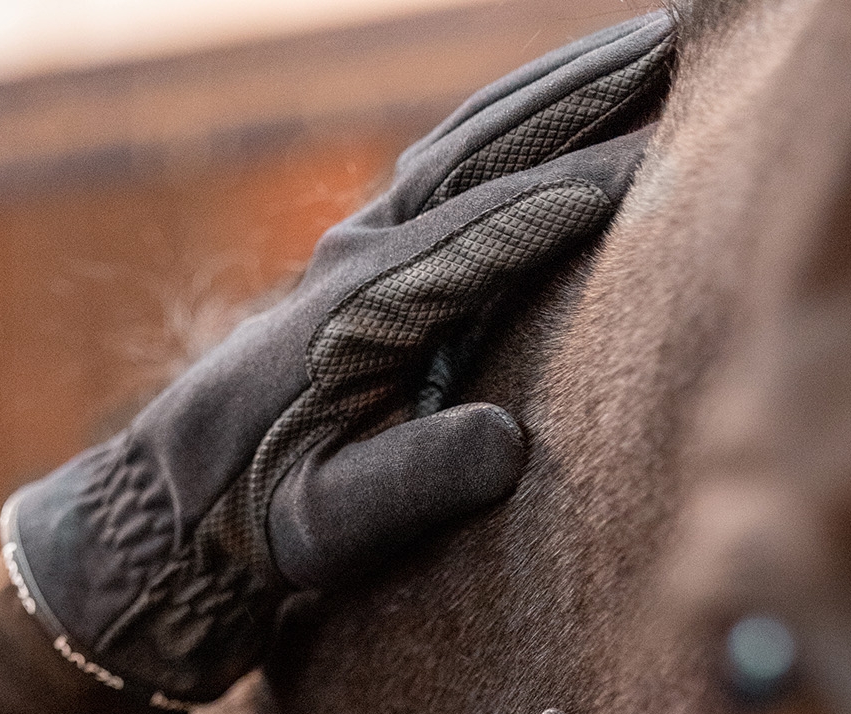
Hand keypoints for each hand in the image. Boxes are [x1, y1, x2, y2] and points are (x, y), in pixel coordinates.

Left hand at [0, 17, 671, 707]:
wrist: (177, 505)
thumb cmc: (255, 527)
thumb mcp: (324, 527)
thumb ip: (407, 484)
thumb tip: (509, 444)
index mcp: (357, 313)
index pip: (482, 235)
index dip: (570, 198)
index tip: (660, 169)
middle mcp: (358, 258)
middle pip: (481, 152)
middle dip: (579, 98)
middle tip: (674, 48)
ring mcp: (357, 246)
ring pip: (468, 142)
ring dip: (556, 90)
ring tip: (645, 48)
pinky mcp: (363, 258)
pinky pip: (451, 168)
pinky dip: (515, 125)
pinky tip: (564, 109)